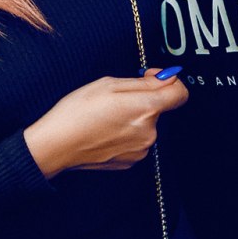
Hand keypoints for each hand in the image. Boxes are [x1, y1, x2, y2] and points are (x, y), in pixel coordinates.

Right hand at [23, 71, 188, 179]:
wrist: (56, 145)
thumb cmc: (77, 112)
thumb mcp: (109, 84)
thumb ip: (144, 82)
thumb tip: (167, 79)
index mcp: (146, 108)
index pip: (181, 93)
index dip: (168, 81)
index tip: (151, 77)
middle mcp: (149, 132)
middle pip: (158, 108)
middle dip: (142, 99)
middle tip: (115, 98)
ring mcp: (140, 149)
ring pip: (146, 124)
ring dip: (133, 117)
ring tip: (105, 116)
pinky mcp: (131, 161)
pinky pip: (136, 140)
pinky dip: (125, 133)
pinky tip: (105, 130)